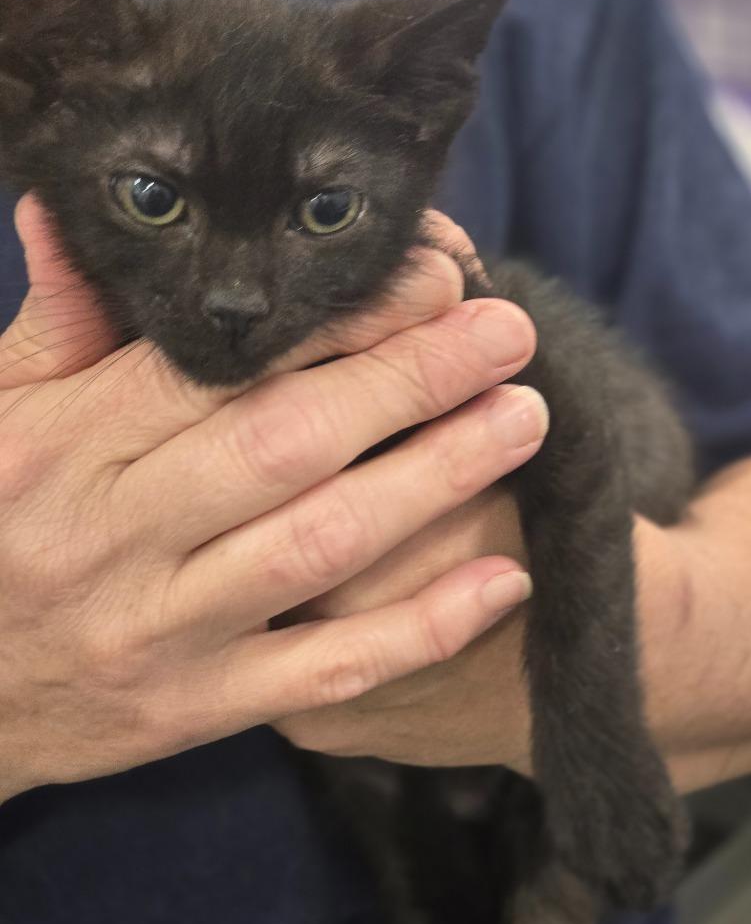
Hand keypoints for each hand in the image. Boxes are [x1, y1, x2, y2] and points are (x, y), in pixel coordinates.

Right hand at [0, 197, 543, 799]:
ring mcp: (164, 633)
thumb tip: (68, 214)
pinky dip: (424, 628)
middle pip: (290, 443)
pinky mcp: (199, 708)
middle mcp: (118, 538)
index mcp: (66, 447)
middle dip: (413, 381)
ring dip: (438, 480)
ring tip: (523, 420)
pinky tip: (503, 578)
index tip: (429, 280)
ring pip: (323, 549)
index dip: (337, 320)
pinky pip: (327, 673)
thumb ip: (52, 323)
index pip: (219, 365)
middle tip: (508, 333)